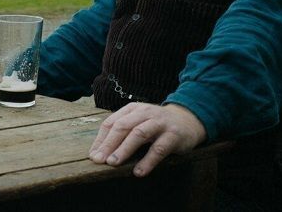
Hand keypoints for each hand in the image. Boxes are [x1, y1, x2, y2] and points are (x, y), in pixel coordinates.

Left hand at [89, 102, 206, 176]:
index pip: (111, 123)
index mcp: (132, 109)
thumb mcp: (137, 122)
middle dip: (109, 144)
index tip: (93, 155)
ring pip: (138, 134)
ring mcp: (159, 123)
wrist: (188, 120)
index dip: (101, 140)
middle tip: (100, 160)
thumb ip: (120, 133)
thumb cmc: (155, 125)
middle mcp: (144, 113)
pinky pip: (159, 148)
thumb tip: (98, 152)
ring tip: (113, 163)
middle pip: (122, 127)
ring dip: (124, 149)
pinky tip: (139, 172)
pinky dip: (148, 161)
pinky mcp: (173, 135)